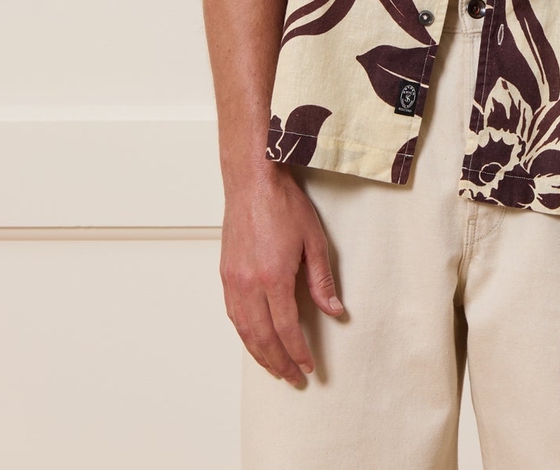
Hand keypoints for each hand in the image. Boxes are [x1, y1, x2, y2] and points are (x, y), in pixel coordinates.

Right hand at [219, 164, 345, 385]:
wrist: (252, 181)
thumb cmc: (284, 205)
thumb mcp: (314, 240)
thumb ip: (322, 280)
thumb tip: (334, 311)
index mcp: (273, 277)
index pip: (286, 328)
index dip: (298, 351)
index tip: (308, 366)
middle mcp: (249, 284)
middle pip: (263, 337)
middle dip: (279, 362)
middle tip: (293, 378)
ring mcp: (233, 280)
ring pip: (244, 331)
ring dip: (259, 354)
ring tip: (275, 368)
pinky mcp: (225, 274)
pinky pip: (234, 315)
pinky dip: (244, 335)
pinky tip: (254, 341)